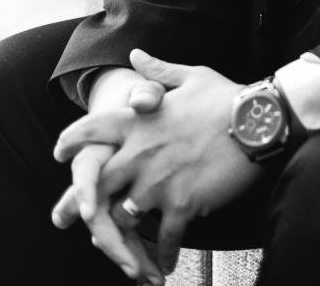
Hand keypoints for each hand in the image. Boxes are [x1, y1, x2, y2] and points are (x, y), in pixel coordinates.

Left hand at [54, 50, 261, 275]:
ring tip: (123, 244)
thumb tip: (136, 55)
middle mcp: (142, 154)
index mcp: (141, 121)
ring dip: (123, 229)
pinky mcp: (183, 205)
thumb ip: (157, 72)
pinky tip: (164, 264)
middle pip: (98, 184)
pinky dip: (163, 254)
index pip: (94, 128)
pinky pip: (165, 239)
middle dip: (81, 203)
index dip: (71, 140)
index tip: (59, 152)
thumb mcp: (191, 76)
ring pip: (125, 216)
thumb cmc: (226, 96)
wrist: (260, 121)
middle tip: (67, 217)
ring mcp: (160, 183)